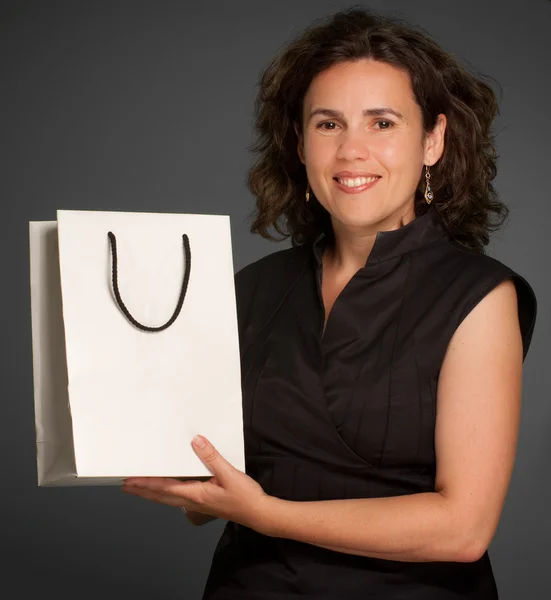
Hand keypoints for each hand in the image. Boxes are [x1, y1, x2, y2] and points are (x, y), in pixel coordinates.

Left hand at [122, 435, 270, 531]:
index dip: (145, 484)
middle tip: (126, 485)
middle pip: (161, 496)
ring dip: (152, 492)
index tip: (129, 480)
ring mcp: (197, 503)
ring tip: (140, 486)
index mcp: (195, 494)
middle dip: (142, 490)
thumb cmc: (244, 497)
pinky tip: (168, 486)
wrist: (258, 513)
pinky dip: (167, 491)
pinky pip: (179, 496)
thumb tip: (195, 441)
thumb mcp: (229, 474)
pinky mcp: (204, 502)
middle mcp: (192, 501)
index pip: (164, 488)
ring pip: (168, 497)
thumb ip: (211, 457)